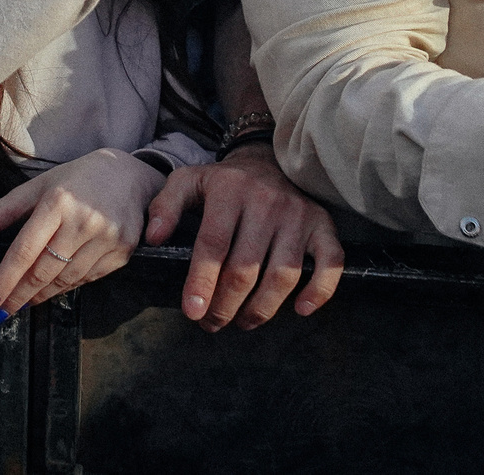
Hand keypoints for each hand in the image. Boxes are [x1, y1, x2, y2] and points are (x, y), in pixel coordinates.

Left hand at [0, 149, 163, 317]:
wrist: (130, 176)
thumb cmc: (76, 180)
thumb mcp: (36, 188)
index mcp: (57, 201)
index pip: (23, 251)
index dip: (3, 281)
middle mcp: (83, 220)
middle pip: (42, 272)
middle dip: (17, 296)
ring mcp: (106, 238)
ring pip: (64, 281)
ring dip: (39, 295)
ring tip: (22, 300)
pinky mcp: (123, 253)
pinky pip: (87, 280)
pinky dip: (66, 287)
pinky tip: (51, 288)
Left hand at [142, 146, 345, 329]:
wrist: (267, 160)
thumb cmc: (223, 182)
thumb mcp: (188, 181)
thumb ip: (165, 206)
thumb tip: (153, 239)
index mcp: (229, 190)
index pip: (213, 244)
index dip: (202, 282)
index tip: (192, 312)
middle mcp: (267, 202)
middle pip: (246, 268)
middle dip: (226, 305)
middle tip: (212, 323)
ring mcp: (298, 215)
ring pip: (283, 274)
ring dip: (262, 308)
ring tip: (243, 322)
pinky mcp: (323, 224)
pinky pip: (330, 262)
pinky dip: (320, 290)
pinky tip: (300, 309)